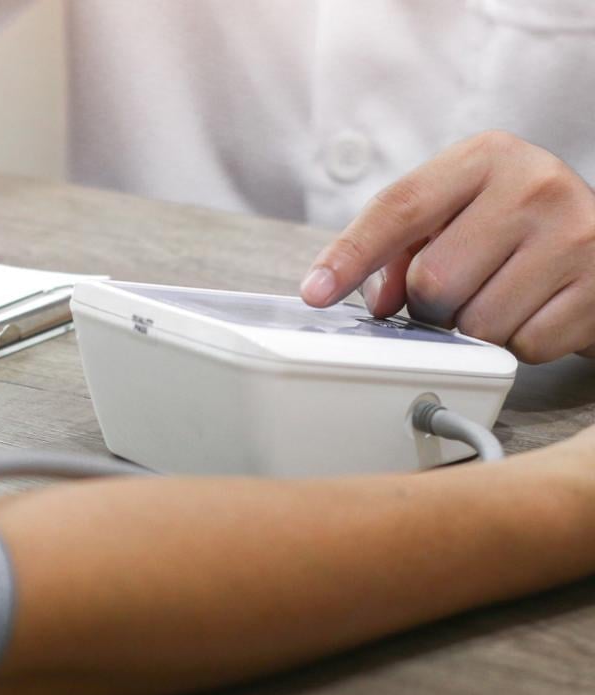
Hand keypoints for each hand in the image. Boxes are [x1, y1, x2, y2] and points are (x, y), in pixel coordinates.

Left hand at [300, 131, 594, 362]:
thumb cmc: (516, 230)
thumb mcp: (457, 215)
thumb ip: (398, 249)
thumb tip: (378, 302)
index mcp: (487, 157)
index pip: (399, 208)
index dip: (350, 255)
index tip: (316, 292)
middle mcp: (535, 185)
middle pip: (432, 281)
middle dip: (428, 305)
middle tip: (454, 293)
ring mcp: (575, 235)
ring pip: (475, 322)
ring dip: (472, 329)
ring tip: (499, 297)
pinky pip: (522, 345)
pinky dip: (517, 344)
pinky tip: (535, 311)